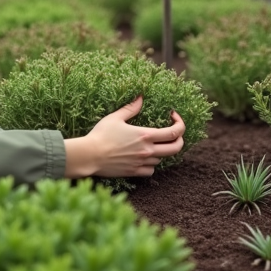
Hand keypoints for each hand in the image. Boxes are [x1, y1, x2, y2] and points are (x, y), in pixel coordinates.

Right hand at [63, 96, 185, 178]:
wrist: (90, 156)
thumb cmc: (101, 135)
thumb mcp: (115, 117)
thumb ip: (131, 108)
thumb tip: (141, 98)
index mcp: (145, 135)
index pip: (174, 132)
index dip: (180, 124)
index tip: (173, 116)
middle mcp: (147, 150)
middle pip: (176, 148)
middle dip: (180, 140)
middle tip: (174, 133)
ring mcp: (142, 163)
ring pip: (162, 159)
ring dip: (161, 151)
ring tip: (152, 144)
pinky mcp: (135, 172)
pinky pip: (151, 170)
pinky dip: (151, 165)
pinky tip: (144, 158)